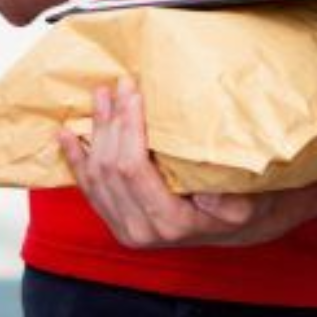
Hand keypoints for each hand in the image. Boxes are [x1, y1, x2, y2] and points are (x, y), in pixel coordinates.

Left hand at [59, 79, 316, 248]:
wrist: (241, 224)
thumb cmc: (247, 202)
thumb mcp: (249, 200)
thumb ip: (229, 200)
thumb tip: (204, 190)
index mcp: (170, 223)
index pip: (133, 167)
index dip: (127, 124)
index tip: (132, 89)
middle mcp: (141, 230)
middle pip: (110, 166)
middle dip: (110, 121)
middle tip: (117, 85)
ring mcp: (125, 226)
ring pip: (95, 174)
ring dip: (94, 132)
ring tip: (98, 97)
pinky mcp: (116, 219)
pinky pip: (87, 187)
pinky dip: (75, 159)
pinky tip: (66, 135)